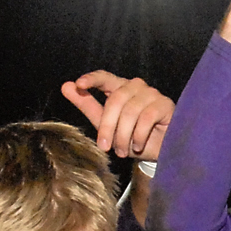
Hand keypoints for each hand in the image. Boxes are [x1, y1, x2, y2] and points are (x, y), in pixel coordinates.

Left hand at [59, 71, 174, 159]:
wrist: (158, 153)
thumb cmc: (132, 137)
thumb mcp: (105, 124)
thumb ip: (87, 105)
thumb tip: (65, 86)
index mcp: (120, 88)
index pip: (104, 77)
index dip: (92, 79)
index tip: (79, 85)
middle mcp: (136, 86)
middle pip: (116, 99)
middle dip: (107, 125)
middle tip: (105, 147)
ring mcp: (152, 94)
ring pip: (130, 111)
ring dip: (124, 135)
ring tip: (122, 151)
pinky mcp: (165, 104)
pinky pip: (147, 117)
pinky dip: (139, 135)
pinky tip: (138, 145)